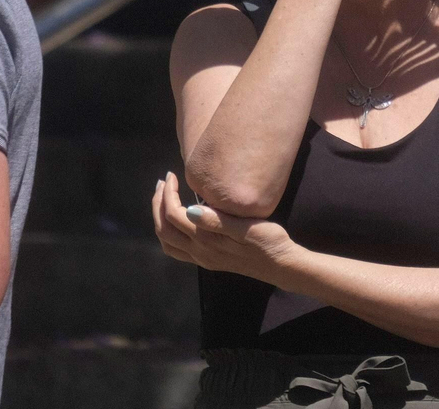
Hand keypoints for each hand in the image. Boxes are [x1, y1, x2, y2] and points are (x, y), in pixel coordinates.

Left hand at [152, 171, 297, 283]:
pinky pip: (176, 250)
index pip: (174, 215)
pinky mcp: (207, 260)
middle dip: (158, 203)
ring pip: (167, 241)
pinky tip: (178, 220)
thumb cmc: (268, 241)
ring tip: (164, 199)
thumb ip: (218, 220)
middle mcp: (199, 252)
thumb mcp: (247, 228)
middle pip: (164, 229)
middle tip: (163, 182)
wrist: (280, 264)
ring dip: (159, 218)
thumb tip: (189, 210)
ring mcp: (202, 258)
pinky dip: (168, 233)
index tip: (173, 175)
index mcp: (207, 240)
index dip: (168, 194)